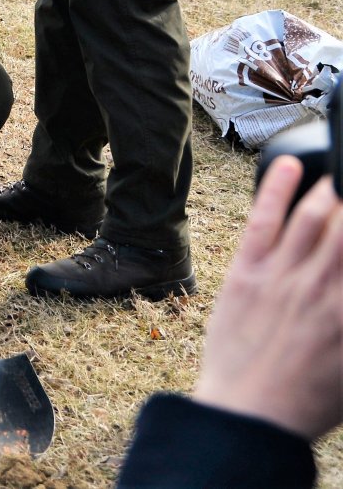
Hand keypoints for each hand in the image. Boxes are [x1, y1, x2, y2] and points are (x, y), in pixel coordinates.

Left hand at [191, 158, 342, 441]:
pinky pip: (263, 220)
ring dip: (332, 188)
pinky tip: (289, 164)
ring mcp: (283, 276)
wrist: (250, 415)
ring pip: (314, 216)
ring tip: (340, 174)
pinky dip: (277, 188)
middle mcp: (325, 286)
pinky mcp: (246, 272)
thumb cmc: (312, 399)